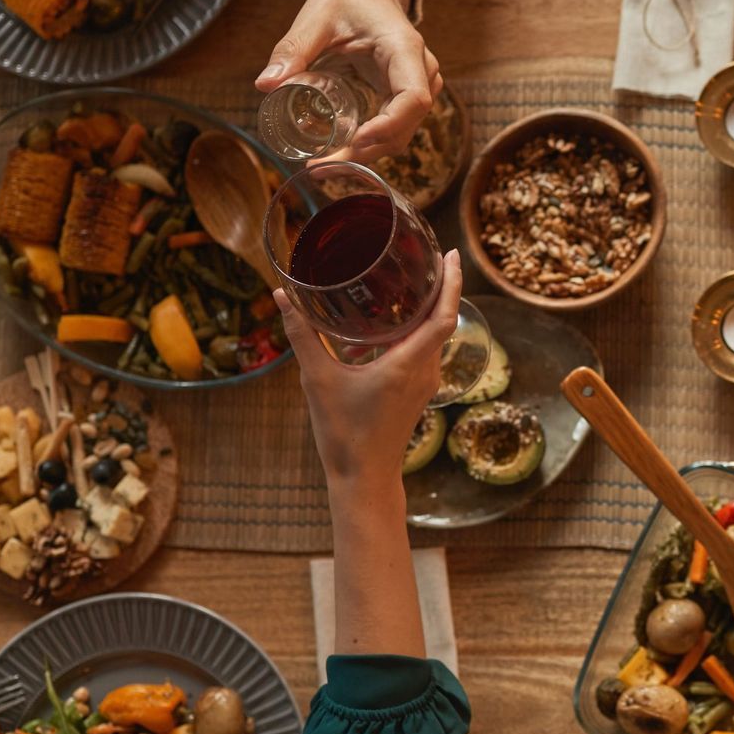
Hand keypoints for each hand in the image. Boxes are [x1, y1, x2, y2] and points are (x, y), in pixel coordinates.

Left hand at [256, 0, 442, 163]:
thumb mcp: (317, 15)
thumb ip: (293, 48)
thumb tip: (266, 84)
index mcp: (404, 49)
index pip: (413, 99)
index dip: (388, 127)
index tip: (354, 143)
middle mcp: (420, 71)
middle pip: (406, 126)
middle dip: (367, 152)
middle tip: (321, 166)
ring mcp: (416, 85)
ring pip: (402, 132)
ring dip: (367, 154)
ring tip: (324, 165)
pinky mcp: (402, 94)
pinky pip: (394, 127)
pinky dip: (369, 143)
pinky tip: (339, 153)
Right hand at [276, 249, 461, 482]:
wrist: (363, 477)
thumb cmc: (343, 432)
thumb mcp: (317, 379)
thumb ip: (302, 335)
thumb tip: (281, 296)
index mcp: (408, 364)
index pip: (444, 316)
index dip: (452, 283)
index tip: (450, 255)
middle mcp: (424, 371)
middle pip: (441, 320)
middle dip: (438, 288)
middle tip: (425, 258)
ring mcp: (423, 384)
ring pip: (431, 338)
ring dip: (422, 312)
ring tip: (404, 287)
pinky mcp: (416, 393)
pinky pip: (421, 353)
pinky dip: (409, 335)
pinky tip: (380, 333)